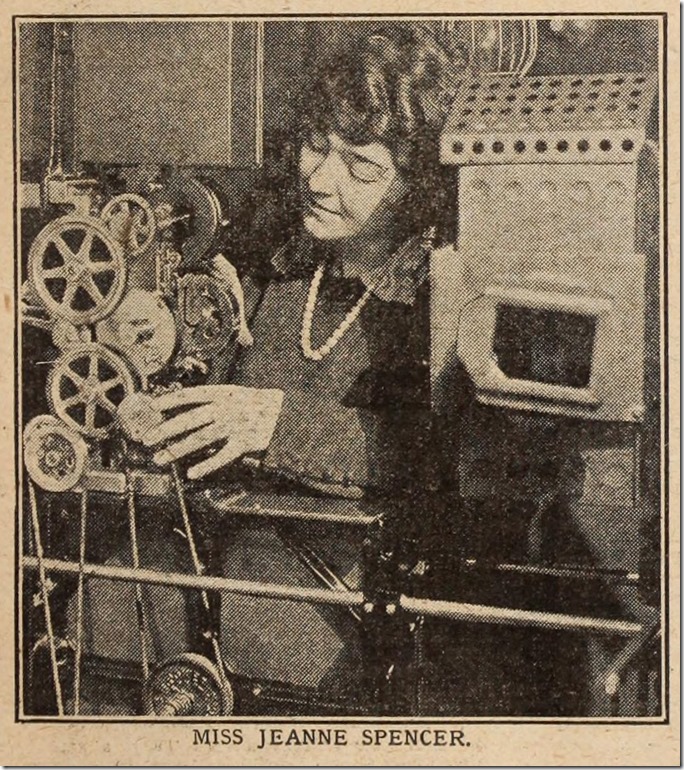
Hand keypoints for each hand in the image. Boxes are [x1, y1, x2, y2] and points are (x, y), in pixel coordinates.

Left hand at [141, 385, 283, 478]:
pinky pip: (222, 456)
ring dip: (177, 450)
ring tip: (160, 458)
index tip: (152, 406)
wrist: (288, 412)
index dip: (169, 400)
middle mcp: (226, 408)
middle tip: (146, 438)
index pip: (190, 395)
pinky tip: (192, 473)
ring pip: (200, 439)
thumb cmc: (260, 404)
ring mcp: (235, 426)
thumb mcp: (237, 394)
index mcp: (223, 393)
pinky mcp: (245, 443)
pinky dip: (206, 465)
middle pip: (190, 419)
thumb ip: (214, 400)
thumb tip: (186, 407)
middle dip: (165, 429)